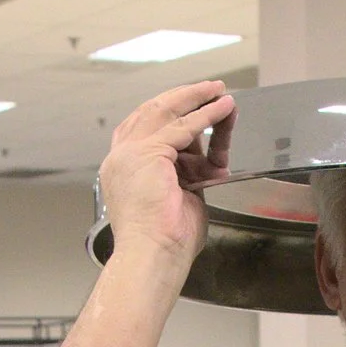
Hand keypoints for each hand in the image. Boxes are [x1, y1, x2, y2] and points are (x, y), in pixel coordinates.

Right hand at [97, 81, 235, 273]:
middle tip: (210, 89)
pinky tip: (224, 109)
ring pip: (166, 112)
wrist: (153, 257)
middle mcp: (121, 158)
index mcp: (124, 170)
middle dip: (183, 98)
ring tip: (219, 90)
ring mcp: (130, 153)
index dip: (171, 113)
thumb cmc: (166, 243)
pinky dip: (207, 115)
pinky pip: (183, 126)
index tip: (195, 106)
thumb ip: (187, 175)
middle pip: (152, 112)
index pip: (144, 128)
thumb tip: (210, 162)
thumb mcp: (179, 197)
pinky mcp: (148, 154)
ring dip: (196, 98)